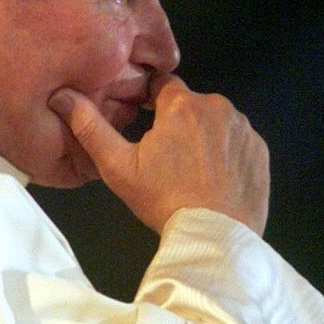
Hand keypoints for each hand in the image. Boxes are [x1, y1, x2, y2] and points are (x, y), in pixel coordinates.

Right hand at [49, 74, 268, 235]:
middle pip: (191, 105)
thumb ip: (90, 127)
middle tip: (169, 160)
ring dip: (205, 138)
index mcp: (181, 104)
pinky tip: (216, 180)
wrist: (214, 237)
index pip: (163, 86)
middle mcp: (217, 106)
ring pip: (217, 123)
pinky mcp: (260, 150)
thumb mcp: (118, 168)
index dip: (152, 102)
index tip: (148, 125)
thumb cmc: (163, 202)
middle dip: (179, 124)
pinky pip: (239, 143)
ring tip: (193, 173)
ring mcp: (244, 128)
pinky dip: (228, 154)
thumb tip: (63, 96)